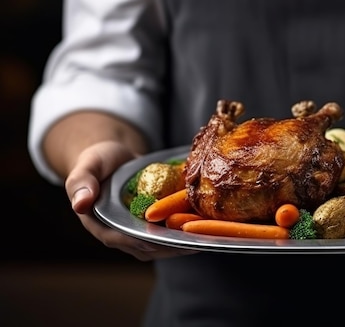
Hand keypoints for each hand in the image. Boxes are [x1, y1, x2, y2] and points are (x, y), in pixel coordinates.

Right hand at [64, 141, 197, 260]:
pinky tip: (205, 224)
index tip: (166, 239)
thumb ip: (81, 183)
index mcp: (101, 225)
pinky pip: (169, 232)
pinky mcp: (152, 225)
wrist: (113, 158)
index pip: (124, 240)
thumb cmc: (97, 161)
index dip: (144, 241)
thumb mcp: (87, 167)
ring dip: (183, 241)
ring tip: (205, 235)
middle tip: (196, 241)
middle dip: (172, 245)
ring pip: (162, 243)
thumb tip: (79, 204)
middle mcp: (120, 233)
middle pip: (148, 247)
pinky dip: (186, 229)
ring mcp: (138, 231)